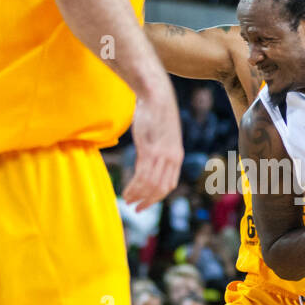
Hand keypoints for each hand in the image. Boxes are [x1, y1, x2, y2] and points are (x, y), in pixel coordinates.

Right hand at [124, 85, 183, 210]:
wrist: (156, 94)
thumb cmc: (156, 112)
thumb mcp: (161, 135)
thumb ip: (158, 150)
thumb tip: (148, 160)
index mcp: (177, 156)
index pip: (169, 185)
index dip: (157, 198)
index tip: (146, 204)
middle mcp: (172, 158)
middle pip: (161, 189)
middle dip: (148, 202)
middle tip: (136, 209)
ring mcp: (161, 155)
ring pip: (150, 185)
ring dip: (138, 196)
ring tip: (128, 201)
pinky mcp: (149, 150)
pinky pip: (142, 176)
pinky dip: (134, 188)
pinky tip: (127, 192)